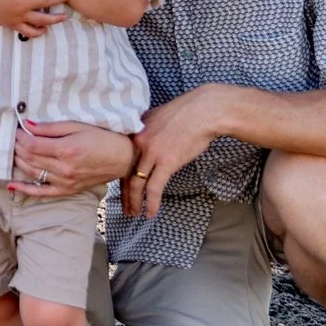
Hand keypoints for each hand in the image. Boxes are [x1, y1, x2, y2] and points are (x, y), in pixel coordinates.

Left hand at [6, 119, 132, 197]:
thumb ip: (51, 128)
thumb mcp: (77, 126)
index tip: (16, 129)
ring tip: (12, 151)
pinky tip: (12, 184)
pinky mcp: (67, 191)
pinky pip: (41, 193)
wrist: (122, 158)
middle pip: (29, 158)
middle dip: (17, 147)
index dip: (20, 137)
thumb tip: (28, 125)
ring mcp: (64, 182)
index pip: (32, 145)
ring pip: (32, 172)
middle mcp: (63, 168)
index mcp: (66, 149)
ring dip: (18, 161)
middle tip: (12, 138)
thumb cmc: (102, 138)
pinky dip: (25, 189)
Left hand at [124, 86, 231, 219]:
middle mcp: (138, 142)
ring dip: (134, 202)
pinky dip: (151, 203)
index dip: (121, 177)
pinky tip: (150, 213)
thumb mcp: (157, 116)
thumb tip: (145, 139)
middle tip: (125, 208)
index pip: (123, 159)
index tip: (123, 189)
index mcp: (135, 131)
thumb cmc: (186, 113)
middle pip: (126, 173)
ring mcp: (151, 153)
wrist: (204, 111)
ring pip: (136, 184)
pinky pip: (154, 188)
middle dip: (125, 195)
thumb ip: (147, 129)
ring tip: (134, 214)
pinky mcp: (166, 162)